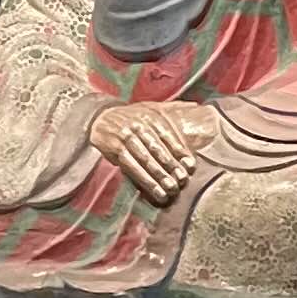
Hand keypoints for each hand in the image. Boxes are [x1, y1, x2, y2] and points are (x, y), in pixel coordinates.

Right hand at [86, 99, 219, 206]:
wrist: (101, 118)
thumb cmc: (132, 116)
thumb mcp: (151, 107)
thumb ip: (172, 109)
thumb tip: (195, 107)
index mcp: (151, 116)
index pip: (168, 135)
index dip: (180, 152)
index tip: (190, 166)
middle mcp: (139, 126)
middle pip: (158, 149)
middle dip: (171, 167)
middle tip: (182, 181)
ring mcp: (126, 138)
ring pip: (146, 160)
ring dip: (159, 177)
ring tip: (170, 191)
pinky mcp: (116, 150)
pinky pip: (132, 167)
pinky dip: (144, 181)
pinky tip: (155, 191)